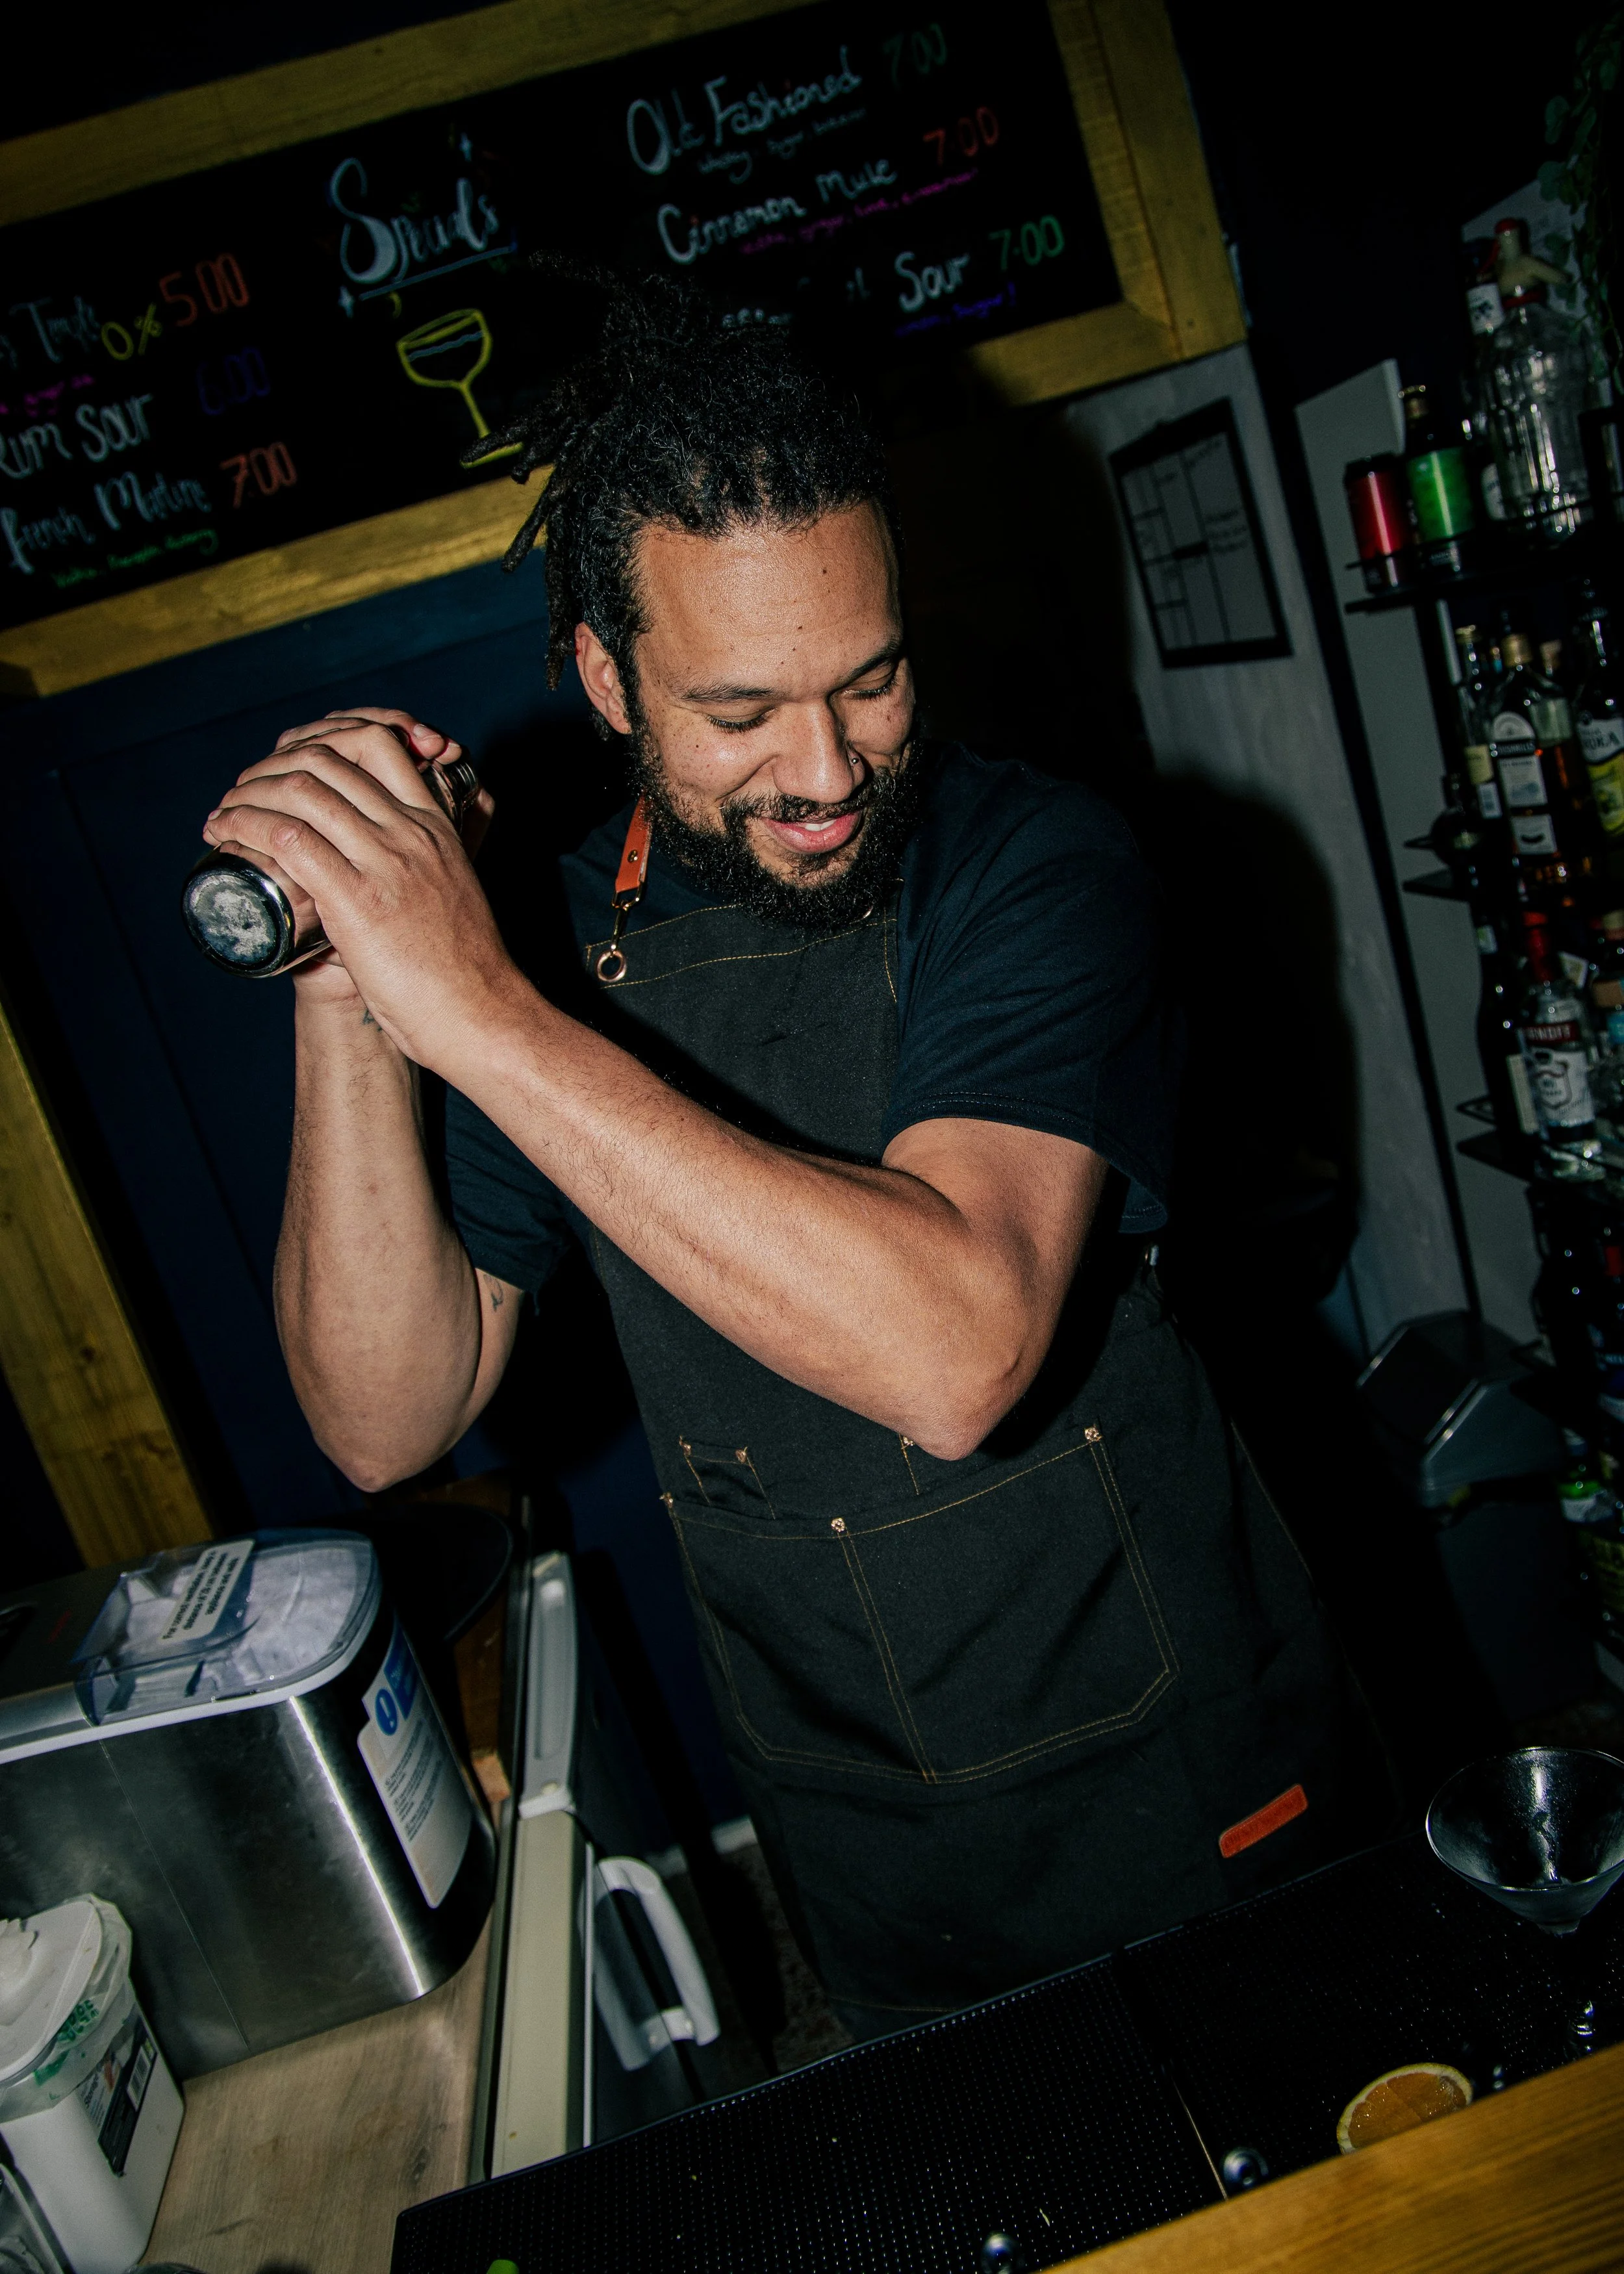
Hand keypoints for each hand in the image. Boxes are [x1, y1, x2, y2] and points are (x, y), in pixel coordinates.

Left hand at [202, 707, 515, 1059]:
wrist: (481, 1015)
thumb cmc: (463, 971)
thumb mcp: (452, 894)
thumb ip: (427, 869)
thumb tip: (394, 875)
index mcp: (434, 826)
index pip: (377, 743)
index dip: (320, 742)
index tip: (287, 770)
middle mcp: (409, 832)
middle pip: (328, 759)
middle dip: (270, 767)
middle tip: (242, 793)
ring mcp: (385, 862)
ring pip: (301, 790)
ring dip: (247, 793)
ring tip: (223, 813)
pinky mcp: (357, 899)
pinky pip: (290, 839)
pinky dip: (245, 826)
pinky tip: (224, 832)